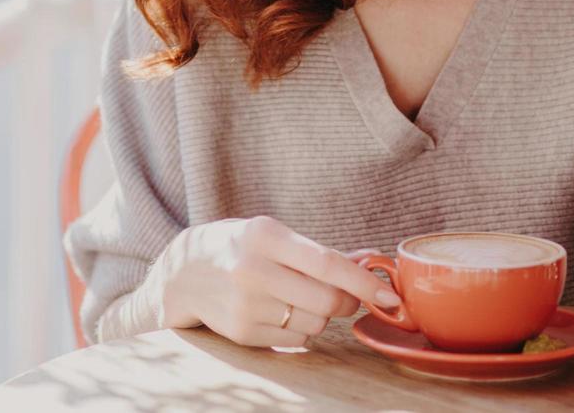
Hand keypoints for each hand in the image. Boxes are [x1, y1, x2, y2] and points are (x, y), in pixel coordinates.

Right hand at [159, 216, 401, 347]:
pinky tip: (277, 312)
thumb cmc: (239, 248)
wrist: (183, 273)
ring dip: (319, 315)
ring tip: (294, 298)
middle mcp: (251, 268)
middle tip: (343, 296)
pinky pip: (296, 340)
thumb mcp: (273, 235)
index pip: (326, 263)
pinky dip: (298, 329)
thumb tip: (372, 259)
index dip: (363, 281)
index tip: (390, 295)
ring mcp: (245, 303)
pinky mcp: (241, 332)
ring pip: (315, 323)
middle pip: (327, 300)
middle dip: (346, 302)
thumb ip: (321, 251)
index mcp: (264, 235)